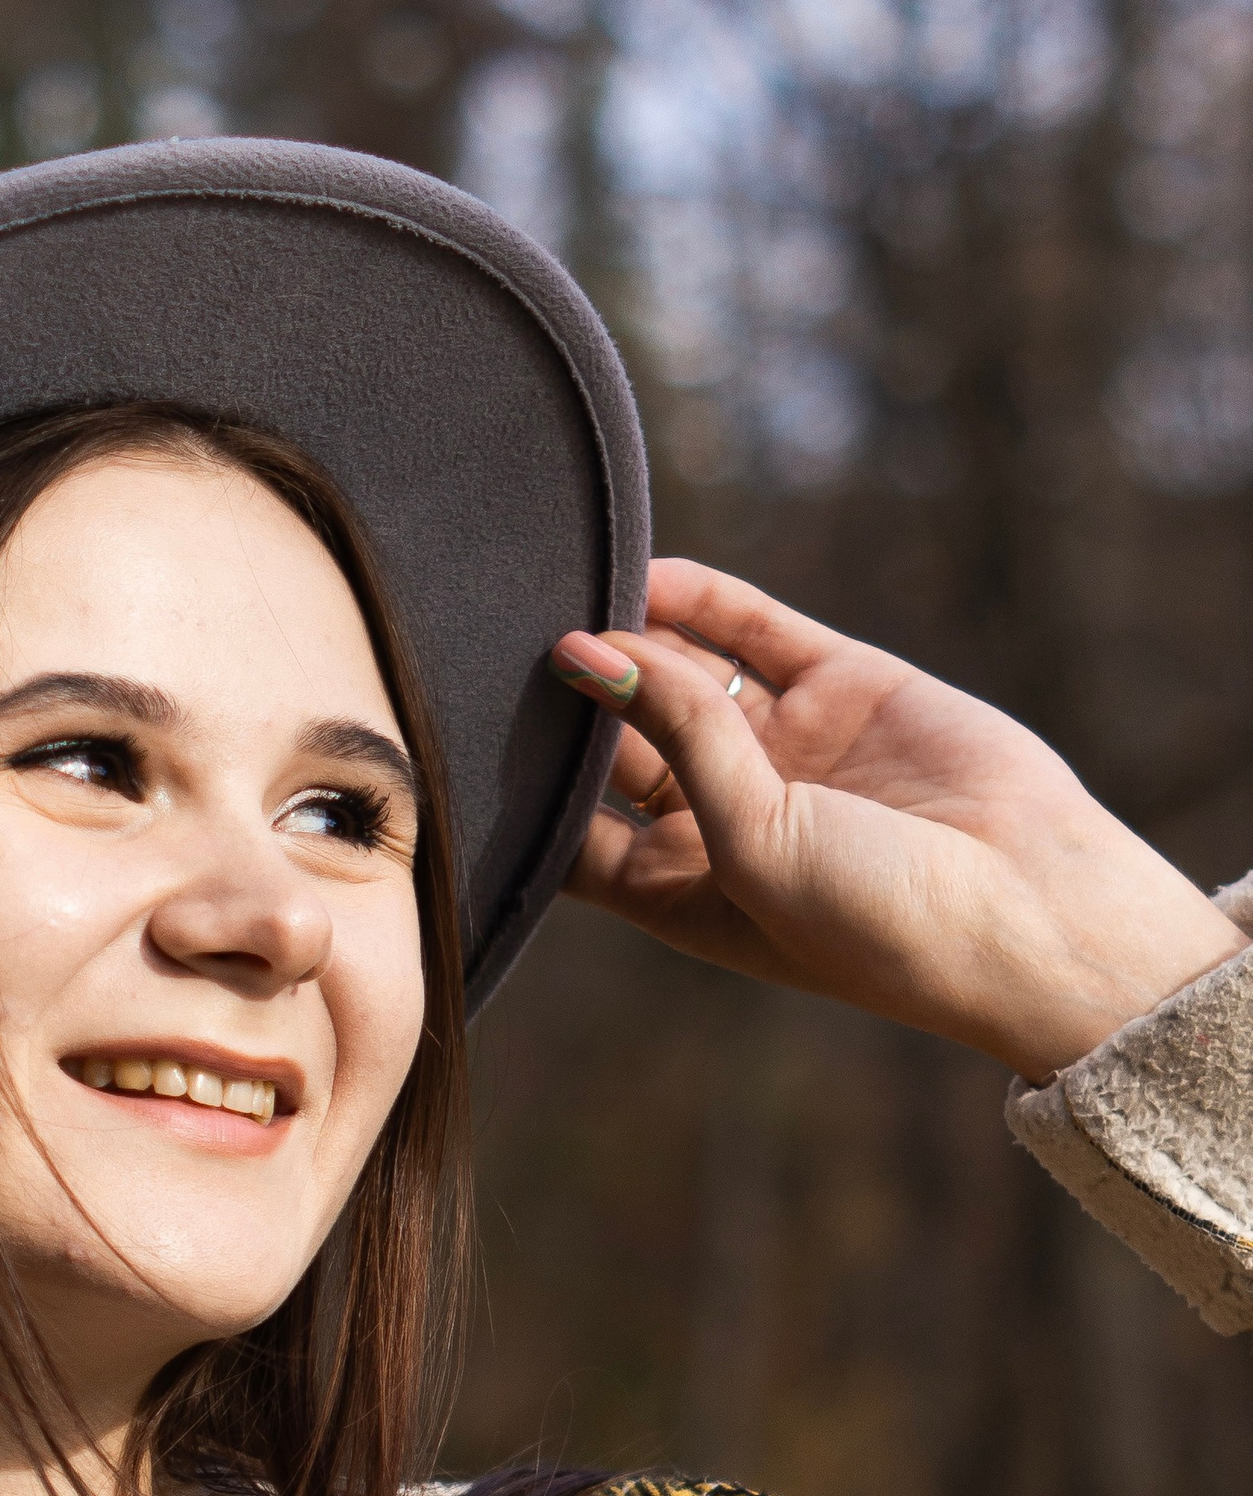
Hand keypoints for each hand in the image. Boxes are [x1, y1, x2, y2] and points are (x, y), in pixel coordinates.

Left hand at [550, 560, 1243, 1080]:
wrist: (1030, 909)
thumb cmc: (876, 924)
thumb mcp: (749, 843)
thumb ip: (671, 739)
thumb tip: (586, 648)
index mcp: (682, 892)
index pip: (574, 835)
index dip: (525, 787)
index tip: (464, 735)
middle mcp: (723, 818)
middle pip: (613, 744)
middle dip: (562, 701)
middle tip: (491, 642)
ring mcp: (782, 748)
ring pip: (676, 676)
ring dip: (624, 638)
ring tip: (556, 589)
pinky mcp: (841, 687)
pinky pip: (750, 632)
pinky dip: (696, 600)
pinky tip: (637, 572)